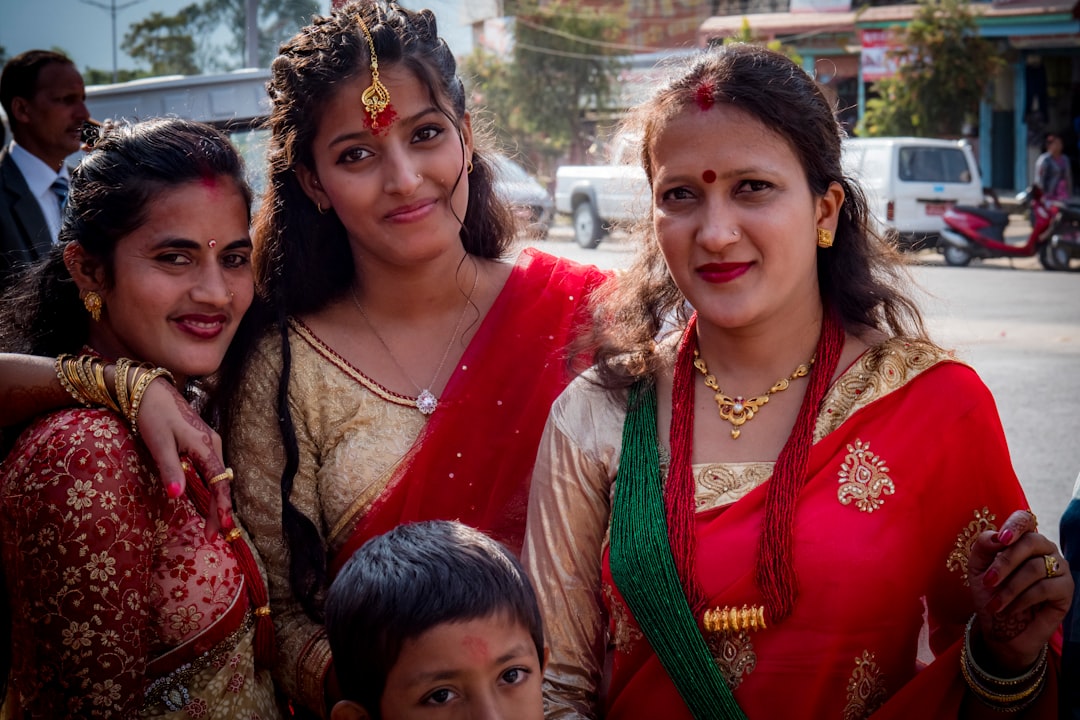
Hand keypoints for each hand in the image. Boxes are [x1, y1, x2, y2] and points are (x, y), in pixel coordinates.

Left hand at [138, 379, 234, 538]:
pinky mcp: (201, 441)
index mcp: (206, 446)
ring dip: (215, 499)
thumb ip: (170, 470)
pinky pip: (211, 469)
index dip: (221, 507)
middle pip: (222, 482)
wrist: (148, 389)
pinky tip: (205, 498)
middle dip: (218, 509)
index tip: (221, 529)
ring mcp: (209, 442)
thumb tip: (177, 497)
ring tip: (211, 522)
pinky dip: (210, 487)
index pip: (219, 483)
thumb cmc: (153, 414)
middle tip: (211, 534)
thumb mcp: (159, 444)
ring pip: (218, 476)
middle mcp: (213, 444)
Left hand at [967, 509, 1072, 672]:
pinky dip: (1022, 600)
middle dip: (1005, 563)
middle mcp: (1044, 549)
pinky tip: (1010, 610)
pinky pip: (1045, 588)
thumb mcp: (977, 568)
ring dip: (1009, 588)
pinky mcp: (1066, 589)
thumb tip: (997, 537)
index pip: (1024, 520)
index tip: (1002, 540)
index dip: (1015, 526)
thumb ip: (983, 547)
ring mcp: (1058, 567)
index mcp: (1022, 539)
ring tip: (995, 604)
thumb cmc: (990, 593)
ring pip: (1035, 567)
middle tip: (988, 582)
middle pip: (1030, 542)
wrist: (1000, 626)